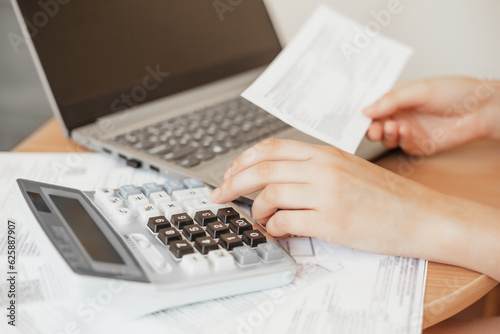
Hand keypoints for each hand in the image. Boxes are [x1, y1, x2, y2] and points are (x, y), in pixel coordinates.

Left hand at [210, 138, 499, 281]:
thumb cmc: (384, 195)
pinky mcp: (332, 221)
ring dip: (255, 208)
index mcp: (324, 153)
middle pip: (262, 169)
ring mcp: (326, 194)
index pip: (271, 148)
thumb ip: (311, 170)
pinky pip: (286, 221)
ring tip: (258, 218)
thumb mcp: (345, 170)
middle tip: (220, 195)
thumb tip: (274, 180)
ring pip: (269, 194)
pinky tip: (276, 230)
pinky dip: (272, 227)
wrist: (420, 214)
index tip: (230, 174)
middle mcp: (322, 169)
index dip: (243, 160)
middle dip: (233, 182)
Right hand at [364, 77, 499, 154]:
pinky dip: (402, 140)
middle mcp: (399, 114)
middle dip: (371, 128)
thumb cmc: (454, 91)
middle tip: (374, 129)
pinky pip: (402, 146)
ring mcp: (408, 130)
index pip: (372, 105)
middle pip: (375, 125)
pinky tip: (407, 132)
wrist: (482, 110)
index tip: (354, 117)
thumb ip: (391, 100)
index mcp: (395, 97)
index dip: (361, 112)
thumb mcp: (419, 90)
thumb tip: (366, 110)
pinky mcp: (418, 144)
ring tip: (394, 127)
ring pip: (386, 138)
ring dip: (386, 135)